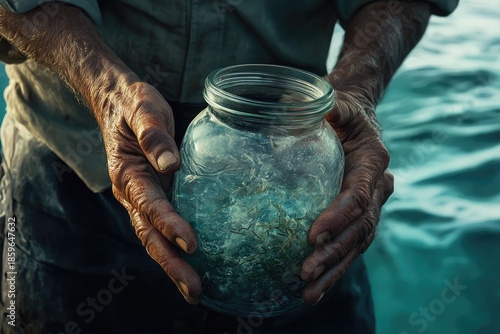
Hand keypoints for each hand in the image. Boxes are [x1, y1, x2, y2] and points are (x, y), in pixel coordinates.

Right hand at [102, 81, 201, 303]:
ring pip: (153, 237)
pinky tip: (193, 261)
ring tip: (196, 289)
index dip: (170, 225)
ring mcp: (140, 197)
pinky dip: (173, 247)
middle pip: (149, 234)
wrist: (117, 101)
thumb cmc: (132, 104)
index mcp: (127, 173)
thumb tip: (171, 164)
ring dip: (173, 264)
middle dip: (172, 263)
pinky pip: (160, 226)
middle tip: (196, 290)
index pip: (150, 205)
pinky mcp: (152, 195)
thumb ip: (154, 134)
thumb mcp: (143, 109)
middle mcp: (131, 192)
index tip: (192, 243)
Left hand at [300, 90, 393, 303]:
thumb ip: (334, 108)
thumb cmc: (343, 110)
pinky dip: (334, 267)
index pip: (359, 197)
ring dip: (334, 270)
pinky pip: (348, 246)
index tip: (313, 235)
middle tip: (307, 271)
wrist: (352, 120)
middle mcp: (376, 189)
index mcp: (372, 163)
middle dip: (334, 252)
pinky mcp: (355, 217)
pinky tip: (313, 288)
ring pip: (356, 245)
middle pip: (359, 228)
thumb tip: (323, 110)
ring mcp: (368, 206)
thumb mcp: (339, 103)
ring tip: (308, 292)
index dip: (339, 217)